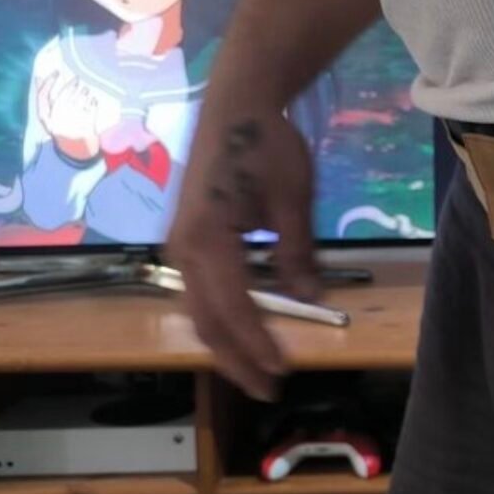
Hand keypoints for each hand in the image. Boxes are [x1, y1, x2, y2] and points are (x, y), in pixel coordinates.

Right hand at [37, 74, 102, 160]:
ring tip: (85, 88)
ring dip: (83, 92)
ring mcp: (72, 123)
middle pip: (63, 97)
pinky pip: (91, 109)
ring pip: (78, 101)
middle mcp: (57, 120)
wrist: (76, 151)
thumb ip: (44, 99)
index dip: (48, 82)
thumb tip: (38, 77)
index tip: (56, 72)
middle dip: (70, 85)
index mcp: (46, 118)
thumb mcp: (48, 117)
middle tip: (76, 78)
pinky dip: (93, 102)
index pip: (43, 96)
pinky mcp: (87, 126)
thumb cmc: (61, 129)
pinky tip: (93, 99)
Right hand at [166, 112, 319, 400]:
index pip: (235, 308)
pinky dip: (223, 317)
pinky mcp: (188, 240)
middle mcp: (184, 250)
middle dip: (237, 358)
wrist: (237, 104)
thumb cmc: (268, 146)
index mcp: (209, 240)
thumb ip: (297, 253)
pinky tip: (247, 330)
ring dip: (228, 343)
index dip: (258, 343)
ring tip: (259, 368)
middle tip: (270, 389)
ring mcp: (182, 246)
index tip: (283, 371)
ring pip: (200, 310)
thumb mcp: (293, 200)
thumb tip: (311, 299)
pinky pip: (202, 292)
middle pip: (207, 321)